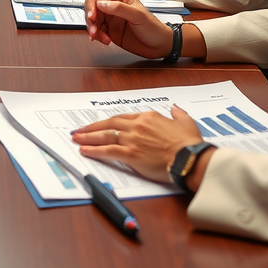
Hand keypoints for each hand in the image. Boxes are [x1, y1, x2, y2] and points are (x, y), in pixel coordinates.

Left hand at [71, 105, 203, 183]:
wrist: (190, 158)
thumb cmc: (189, 144)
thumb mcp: (186, 122)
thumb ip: (177, 113)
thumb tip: (175, 108)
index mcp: (148, 117)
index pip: (122, 117)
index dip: (109, 122)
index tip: (100, 125)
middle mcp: (137, 126)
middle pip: (109, 124)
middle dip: (92, 127)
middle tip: (79, 130)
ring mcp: (132, 139)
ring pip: (105, 136)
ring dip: (88, 137)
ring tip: (76, 139)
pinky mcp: (131, 154)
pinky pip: (108, 151)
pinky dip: (94, 150)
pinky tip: (85, 150)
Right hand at [83, 0, 175, 58]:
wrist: (159, 46)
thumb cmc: (153, 27)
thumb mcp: (138, 16)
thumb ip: (119, 8)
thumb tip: (100, 3)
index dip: (91, 2)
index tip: (92, 14)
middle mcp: (112, 6)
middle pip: (91, 7)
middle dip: (90, 18)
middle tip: (93, 29)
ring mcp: (110, 19)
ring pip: (92, 20)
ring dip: (92, 29)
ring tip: (99, 37)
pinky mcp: (109, 31)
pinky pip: (96, 32)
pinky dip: (97, 37)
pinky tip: (106, 41)